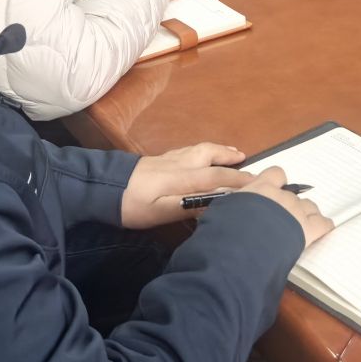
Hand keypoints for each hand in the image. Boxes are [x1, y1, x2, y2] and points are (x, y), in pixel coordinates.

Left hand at [120, 142, 250, 228]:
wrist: (101, 187)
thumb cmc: (132, 205)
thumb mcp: (161, 212)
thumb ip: (189, 206)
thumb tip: (217, 203)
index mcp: (183, 177)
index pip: (218, 176)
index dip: (240, 180)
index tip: (258, 183)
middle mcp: (178, 164)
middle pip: (208, 153)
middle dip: (228, 155)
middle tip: (244, 157)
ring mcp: (166, 160)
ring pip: (197, 149)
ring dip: (216, 149)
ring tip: (229, 152)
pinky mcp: (156, 161)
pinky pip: (186, 151)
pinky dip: (199, 150)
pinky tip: (196, 156)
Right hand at [235, 165, 332, 246]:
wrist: (241, 249)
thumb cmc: (226, 231)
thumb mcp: (223, 212)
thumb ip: (234, 207)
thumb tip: (232, 211)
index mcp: (261, 188)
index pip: (276, 173)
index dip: (276, 182)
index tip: (272, 192)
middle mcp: (281, 197)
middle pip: (292, 195)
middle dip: (288, 205)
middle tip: (279, 218)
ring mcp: (296, 213)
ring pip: (309, 206)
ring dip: (304, 213)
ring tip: (298, 224)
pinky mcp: (307, 230)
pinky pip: (323, 224)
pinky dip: (324, 225)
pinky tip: (324, 228)